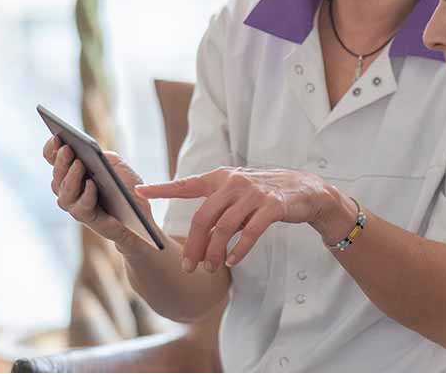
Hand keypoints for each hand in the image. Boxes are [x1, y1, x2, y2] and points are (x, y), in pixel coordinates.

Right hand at [42, 134, 155, 253]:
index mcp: (72, 171)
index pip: (53, 158)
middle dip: (62, 160)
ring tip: (79, 164)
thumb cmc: (125, 186)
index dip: (51, 148)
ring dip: (71, 176)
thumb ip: (103, 156)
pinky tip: (91, 184)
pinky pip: (81, 207)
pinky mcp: (87, 218)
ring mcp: (75, 204)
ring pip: (64, 192)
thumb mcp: (117, 165)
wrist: (139, 212)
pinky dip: (86, 195)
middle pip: (57, 174)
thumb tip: (92, 151)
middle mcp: (68, 187)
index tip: (57, 136)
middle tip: (68, 148)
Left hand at [136, 167, 353, 271]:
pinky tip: (233, 261)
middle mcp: (234, 182)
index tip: (138, 192)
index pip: (187, 184)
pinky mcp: (272, 206)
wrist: (307, 190)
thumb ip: (217, 205)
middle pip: (203, 217)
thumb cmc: (267, 194)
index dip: (162, 188)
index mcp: (221, 177)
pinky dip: (239, 250)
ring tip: (210, 269)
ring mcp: (254, 193)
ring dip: (214, 252)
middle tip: (188, 266)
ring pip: (224, 228)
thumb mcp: (238, 193)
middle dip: (193, 245)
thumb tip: (195, 233)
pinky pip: (250, 232)